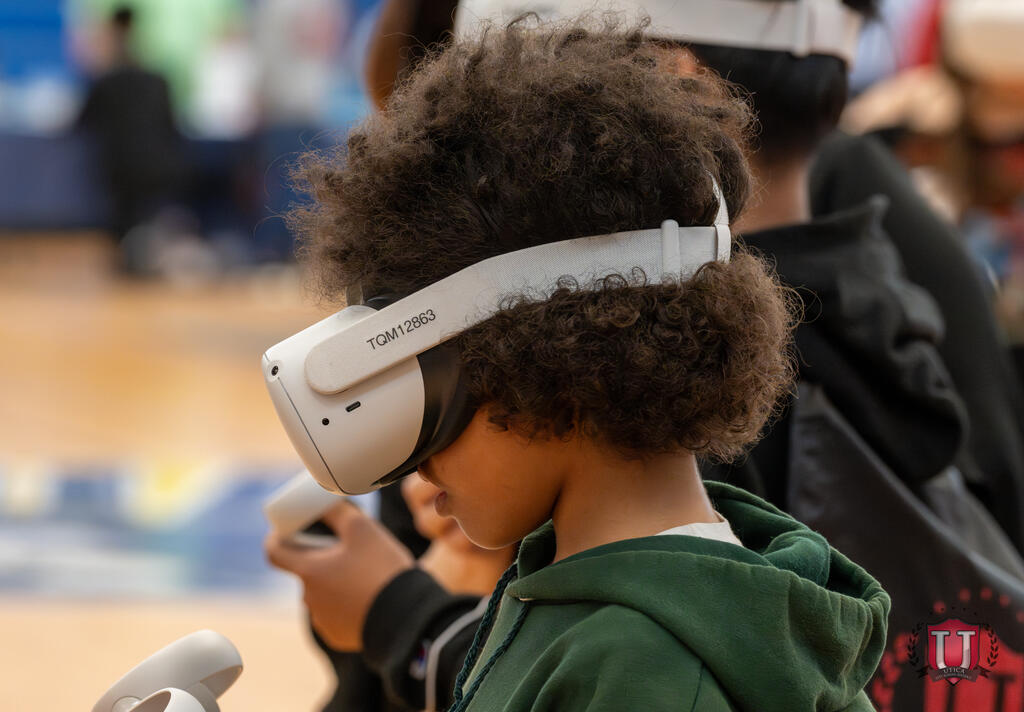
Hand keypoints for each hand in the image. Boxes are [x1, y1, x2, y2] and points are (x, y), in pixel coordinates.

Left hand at [265, 502, 413, 650]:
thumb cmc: (381, 569)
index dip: (277, 537)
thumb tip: (324, 502)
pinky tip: (368, 597)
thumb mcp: (362, 528)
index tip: (286, 531)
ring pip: (322, 592)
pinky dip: (345, 603)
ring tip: (365, 575)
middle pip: (305, 571)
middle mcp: (309, 598)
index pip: (274, 552)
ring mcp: (323, 620)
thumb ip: (337, 511)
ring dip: (334, 581)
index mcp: (309, 572)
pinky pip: (335, 614)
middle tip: (348, 549)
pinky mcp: (338, 636)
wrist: (407, 616)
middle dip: (320, 558)